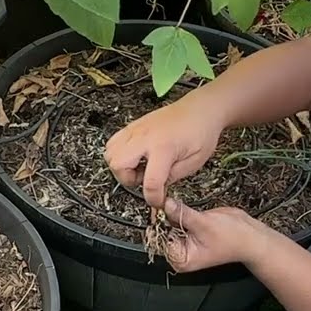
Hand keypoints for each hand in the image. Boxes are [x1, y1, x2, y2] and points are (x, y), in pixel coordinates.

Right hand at [104, 95, 221, 207]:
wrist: (200, 109)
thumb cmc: (201, 131)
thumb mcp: (194, 162)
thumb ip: (173, 177)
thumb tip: (157, 189)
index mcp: (164, 147)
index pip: (150, 181)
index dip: (153, 198)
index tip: (157, 200)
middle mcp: (145, 137)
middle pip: (117, 165)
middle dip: (128, 179)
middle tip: (145, 178)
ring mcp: (136, 129)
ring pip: (110, 153)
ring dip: (121, 166)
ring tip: (139, 167)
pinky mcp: (132, 126)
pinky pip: (112, 142)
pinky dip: (118, 154)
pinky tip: (135, 157)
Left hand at [161, 198, 260, 272]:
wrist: (251, 235)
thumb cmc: (233, 239)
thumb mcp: (204, 224)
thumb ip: (182, 214)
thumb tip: (166, 204)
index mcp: (181, 259)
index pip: (160, 241)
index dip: (158, 224)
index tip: (157, 209)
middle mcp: (181, 251)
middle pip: (163, 231)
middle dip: (163, 216)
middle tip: (163, 201)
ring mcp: (185, 239)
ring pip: (169, 222)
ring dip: (171, 211)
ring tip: (172, 202)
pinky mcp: (190, 228)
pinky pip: (178, 216)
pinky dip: (178, 209)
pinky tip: (178, 203)